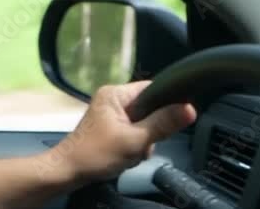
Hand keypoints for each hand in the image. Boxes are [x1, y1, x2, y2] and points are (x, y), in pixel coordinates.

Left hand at [46, 81, 196, 183]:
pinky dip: (135, 146)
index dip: (168, 102)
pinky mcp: (111, 128)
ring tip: (131, 152)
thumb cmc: (96, 154)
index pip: (153, 88)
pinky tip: (126, 156)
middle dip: (152, 130)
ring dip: (143, 142)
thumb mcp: (135, 140)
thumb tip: (190, 109)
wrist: (69, 171)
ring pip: (144, 124)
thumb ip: (163, 124)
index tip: (176, 119)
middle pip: (150, 109)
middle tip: (142, 143)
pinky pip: (134, 133)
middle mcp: (113, 99)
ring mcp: (111, 114)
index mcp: (115, 93)